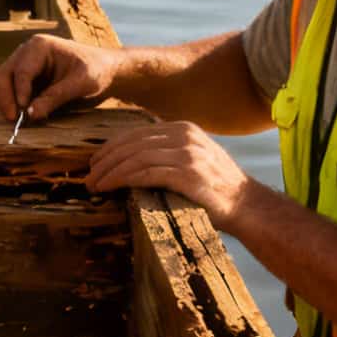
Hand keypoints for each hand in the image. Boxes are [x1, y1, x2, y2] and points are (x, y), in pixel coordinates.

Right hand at [0, 33, 119, 123]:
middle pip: (4, 74)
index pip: (21, 71)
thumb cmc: (96, 71)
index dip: (19, 92)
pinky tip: (21, 116)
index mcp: (40, 46)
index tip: (22, 112)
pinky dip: (11, 103)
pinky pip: (9, 90)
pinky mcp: (25, 77)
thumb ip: (56, 97)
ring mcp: (23, 64)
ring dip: (6, 101)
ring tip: (17, 120)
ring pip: (2, 82)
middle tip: (13, 120)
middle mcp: (26, 52)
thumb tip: (30, 114)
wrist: (105, 70)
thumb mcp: (81, 84)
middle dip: (6, 98)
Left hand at [84, 119, 257, 228]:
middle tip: (88, 175)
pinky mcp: (187, 174)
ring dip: (109, 172)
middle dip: (106, 160)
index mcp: (184, 129)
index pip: (137, 133)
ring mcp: (187, 154)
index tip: (95, 161)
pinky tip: (109, 188)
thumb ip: (168, 154)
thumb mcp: (193, 160)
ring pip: (135, 157)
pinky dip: (122, 179)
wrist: (248, 207)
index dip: (112, 146)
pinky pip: (145, 173)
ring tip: (94, 185)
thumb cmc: (217, 190)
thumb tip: (131, 162)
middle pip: (132, 143)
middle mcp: (185, 136)